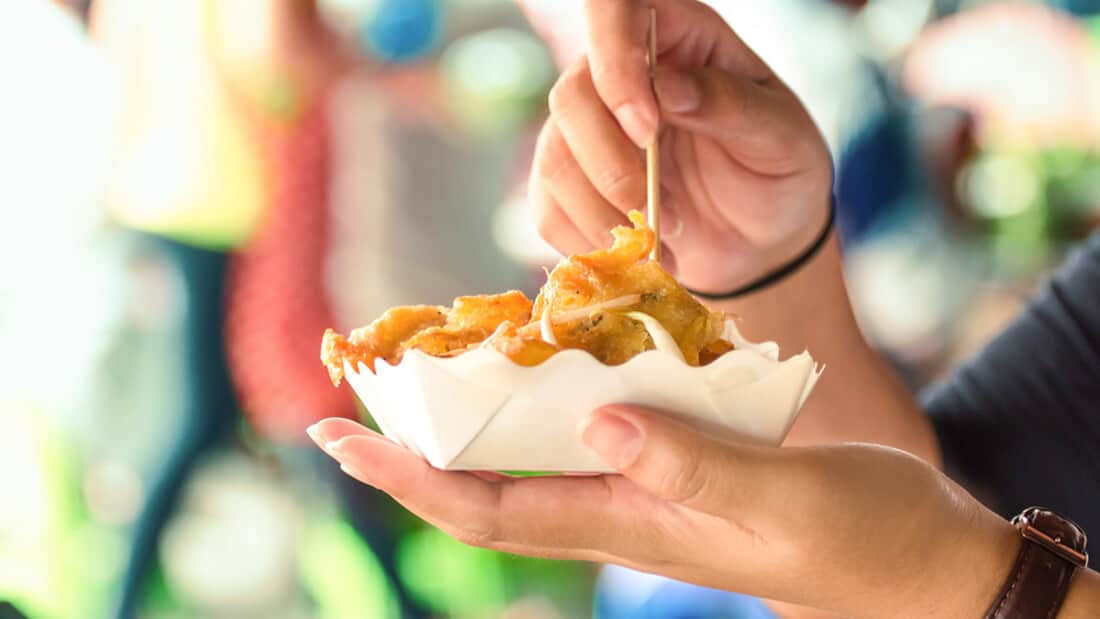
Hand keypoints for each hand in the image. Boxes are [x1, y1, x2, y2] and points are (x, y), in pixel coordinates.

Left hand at [308, 406, 1018, 617]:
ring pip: (532, 459)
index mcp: (629, 525)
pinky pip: (589, 433)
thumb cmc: (854, 534)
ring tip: (425, 372)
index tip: (343, 441)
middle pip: (488, 488)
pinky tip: (545, 359)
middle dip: (413, 452)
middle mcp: (619, 509)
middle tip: (357, 397)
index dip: (409, 480)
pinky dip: (548, 398)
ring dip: (470, 422)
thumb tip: (599, 421)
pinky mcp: (675, 464)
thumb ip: (693, 465)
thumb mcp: (778, 499)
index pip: (489, 511)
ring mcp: (644, 488)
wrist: (909, 555)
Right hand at [527, 0, 832, 293]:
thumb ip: (731, 104)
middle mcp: (618, 75)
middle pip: (572, 96)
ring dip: (603, 213)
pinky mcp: (569, 186)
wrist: (761, 241)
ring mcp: (587, 132)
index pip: (614, 8)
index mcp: (674, 37)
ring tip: (660, 241)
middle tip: (664, 212)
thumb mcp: (779, 135)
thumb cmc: (775, 171)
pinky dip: (589, 242)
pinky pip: (549, 210)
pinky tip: (635, 253)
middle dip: (612, 165)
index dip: (615, 58)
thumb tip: (666, 88)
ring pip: (555, 158)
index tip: (645, 125)